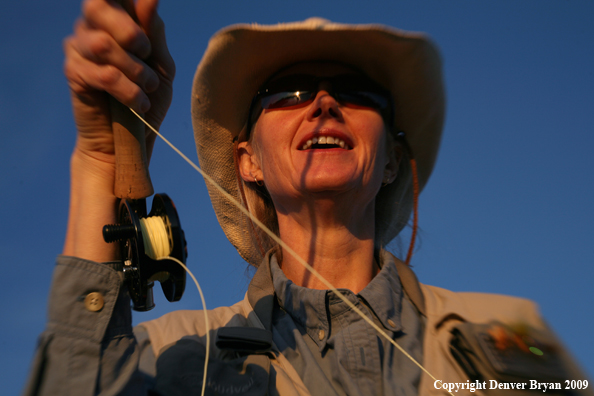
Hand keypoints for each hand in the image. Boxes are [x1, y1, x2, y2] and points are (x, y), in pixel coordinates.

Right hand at [63, 0, 174, 162]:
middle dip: (130, 31)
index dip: (126, 1)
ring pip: (104, 44)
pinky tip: (138, 103)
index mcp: (115, 20)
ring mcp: (78, 49)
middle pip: (98, 5)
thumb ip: (154, 33)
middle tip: (145, 53)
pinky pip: (104, 74)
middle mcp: (91, 28)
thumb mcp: (161, 66)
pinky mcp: (74, 74)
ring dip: (135, 69)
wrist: (131, 141)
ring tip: (147, 87)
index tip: (143, 34)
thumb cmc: (147, 100)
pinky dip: (128, 91)